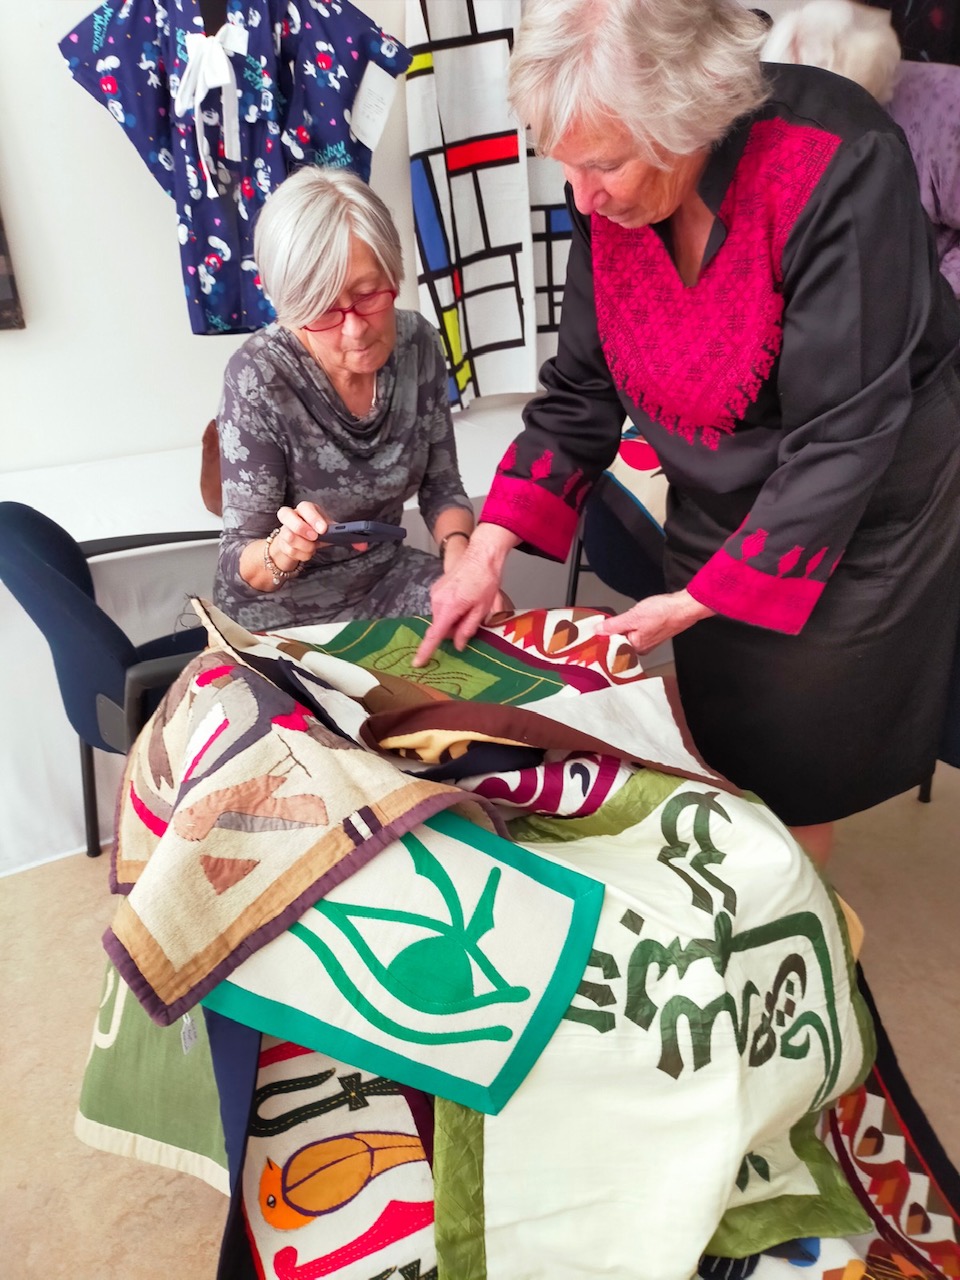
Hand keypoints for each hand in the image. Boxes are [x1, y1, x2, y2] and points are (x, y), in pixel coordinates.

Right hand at [277, 502, 367, 556]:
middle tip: (314, 538)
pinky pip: (289, 549)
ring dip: (303, 545)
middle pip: (287, 514)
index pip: (306, 507)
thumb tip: (364, 545)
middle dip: (301, 528)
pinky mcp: (281, 543)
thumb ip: (347, 536)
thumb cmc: (316, 533)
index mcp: (307, 509)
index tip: (323, 529)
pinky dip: (300, 554)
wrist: (300, 544)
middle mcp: (292, 515)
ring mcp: (284, 528)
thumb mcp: (331, 532)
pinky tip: (306, 553)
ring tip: (312, 548)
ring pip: (288, 535)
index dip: (313, 517)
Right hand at [412, 525, 515, 666]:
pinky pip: (441, 606)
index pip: (434, 635)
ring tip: (471, 604)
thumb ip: (467, 629)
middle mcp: (437, 600)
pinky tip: (464, 599)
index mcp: (449, 607)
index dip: (426, 651)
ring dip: (454, 618)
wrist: (481, 555)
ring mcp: (435, 593)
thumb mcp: (481, 609)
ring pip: (442, 617)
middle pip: (441, 626)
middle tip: (472, 617)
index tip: (417, 663)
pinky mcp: (436, 588)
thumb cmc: (486, 580)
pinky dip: (451, 609)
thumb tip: (457, 645)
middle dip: (453, 629)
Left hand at [596, 589, 713, 652]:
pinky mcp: (653, 633)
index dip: (604, 636)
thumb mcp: (633, 617)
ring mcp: (648, 641)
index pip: (612, 646)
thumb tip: (599, 630)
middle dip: (614, 630)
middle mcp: (642, 648)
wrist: (684, 606)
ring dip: (625, 625)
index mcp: (636, 648)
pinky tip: (638, 616)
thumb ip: (614, 625)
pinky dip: (634, 623)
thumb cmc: (664, 613)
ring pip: (628, 635)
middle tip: (615, 620)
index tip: (598, 629)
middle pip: (619, 641)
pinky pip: (637, 630)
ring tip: (629, 616)